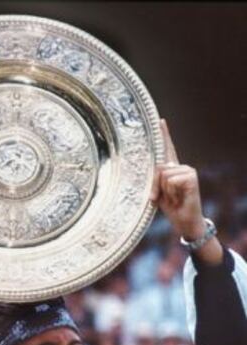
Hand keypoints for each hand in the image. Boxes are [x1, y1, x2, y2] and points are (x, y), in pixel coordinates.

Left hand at [150, 120, 205, 239]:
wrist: (185, 221)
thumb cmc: (171, 208)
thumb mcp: (158, 193)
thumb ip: (154, 180)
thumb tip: (158, 169)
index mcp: (172, 169)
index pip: (167, 149)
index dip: (164, 135)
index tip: (160, 121)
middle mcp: (180, 167)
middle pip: (158, 167)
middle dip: (155, 185)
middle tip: (159, 198)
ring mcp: (187, 171)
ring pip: (164, 174)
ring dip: (164, 190)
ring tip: (173, 198)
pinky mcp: (191, 176)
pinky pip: (171, 180)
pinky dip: (171, 192)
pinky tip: (180, 197)